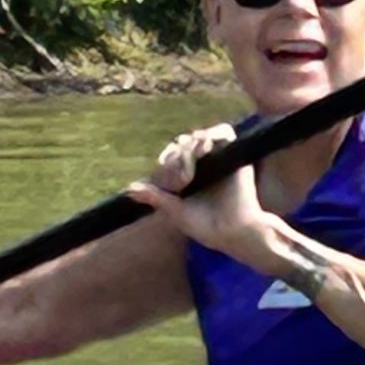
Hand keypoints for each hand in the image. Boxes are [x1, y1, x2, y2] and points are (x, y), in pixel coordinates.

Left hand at [127, 122, 281, 264]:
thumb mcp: (175, 211)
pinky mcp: (235, 155)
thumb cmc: (206, 227)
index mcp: (190, 177)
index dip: (167, 160)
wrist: (232, 232)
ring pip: (200, 136)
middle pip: (183, 143)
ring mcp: (220, 159)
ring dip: (191, 146)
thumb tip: (129, 190)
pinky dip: (212, 134)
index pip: (172, 155)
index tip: (173, 181)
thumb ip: (155, 197)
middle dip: (177, 155)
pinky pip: (225, 131)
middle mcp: (205, 166)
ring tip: (192, 166)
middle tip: (184, 178)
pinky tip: (204, 148)